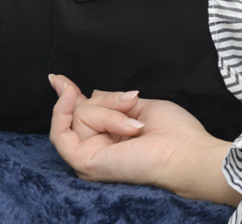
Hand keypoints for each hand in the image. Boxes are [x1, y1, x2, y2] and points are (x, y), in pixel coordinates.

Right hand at [48, 74, 240, 205]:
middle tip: (133, 104)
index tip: (58, 79)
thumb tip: (92, 93)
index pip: (80, 116)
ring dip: (109, 111)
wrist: (184, 153)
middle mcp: (97, 149)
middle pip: (82, 111)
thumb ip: (115, 101)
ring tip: (134, 124)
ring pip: (78, 117)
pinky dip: (62, 111)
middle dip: (108, 101)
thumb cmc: (174, 132)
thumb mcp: (141, 106)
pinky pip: (61, 133)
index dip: (68, 96)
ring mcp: (88, 158)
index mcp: (111, 139)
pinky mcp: (84, 162)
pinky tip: (70, 95)